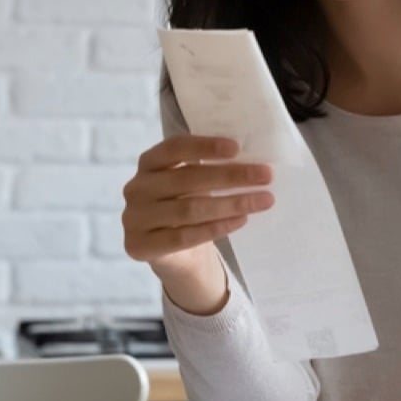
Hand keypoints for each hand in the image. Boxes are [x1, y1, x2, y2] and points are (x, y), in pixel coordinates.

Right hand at [121, 134, 273, 265]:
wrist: (173, 254)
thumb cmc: (187, 206)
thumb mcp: (193, 183)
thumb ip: (210, 169)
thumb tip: (253, 161)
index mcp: (148, 163)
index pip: (174, 148)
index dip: (205, 146)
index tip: (237, 147)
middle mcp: (136, 188)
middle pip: (187, 178)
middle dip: (231, 176)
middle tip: (266, 176)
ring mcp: (134, 218)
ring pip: (189, 209)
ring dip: (231, 203)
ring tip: (263, 200)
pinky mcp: (139, 246)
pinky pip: (184, 236)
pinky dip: (216, 227)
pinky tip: (241, 220)